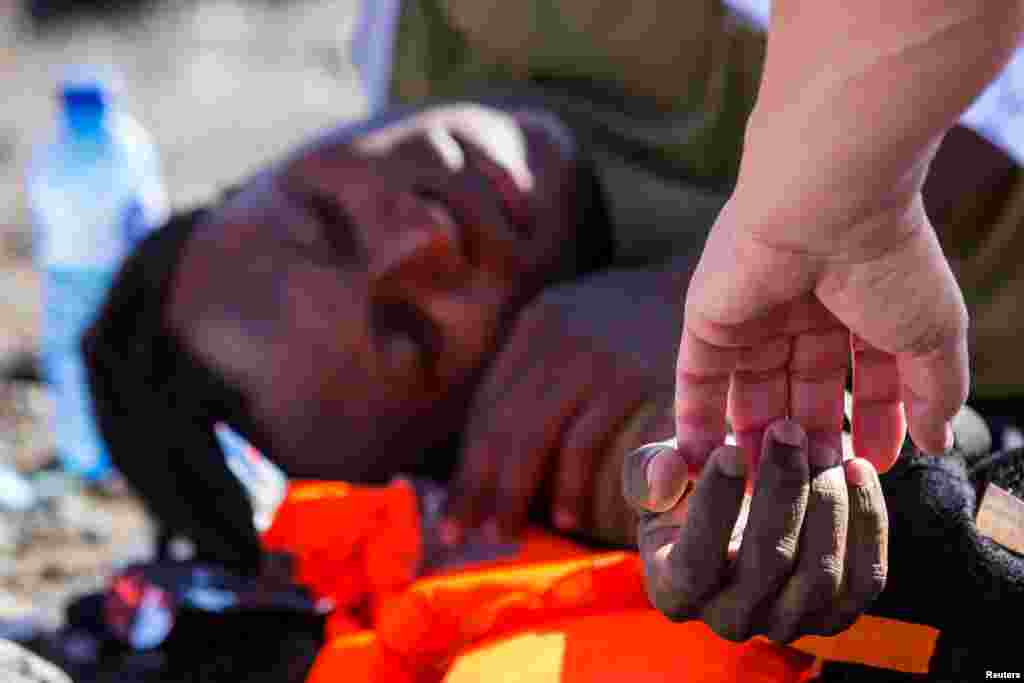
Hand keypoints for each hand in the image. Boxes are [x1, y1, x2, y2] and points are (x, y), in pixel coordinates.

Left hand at [443, 269, 679, 542]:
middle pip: (498, 423)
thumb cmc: (649, 321)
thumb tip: (501, 447)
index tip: (453, 508)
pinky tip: (566, 519)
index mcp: (537, 323)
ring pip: (528, 435)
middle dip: (475, 486)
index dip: (466, 463)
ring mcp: (591, 354)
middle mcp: (554, 334)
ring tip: (503, 532)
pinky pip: (582, 442)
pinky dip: (569, 485)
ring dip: (512, 492)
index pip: (486, 404)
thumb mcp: (588, 325)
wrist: (721, 286)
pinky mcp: (630, 375)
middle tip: (461, 534)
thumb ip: (548, 370)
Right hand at [623, 419, 887, 642]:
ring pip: (819, 575)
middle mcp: (730, 619)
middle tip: (788, 431)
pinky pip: (864, 578)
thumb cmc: (688, 481)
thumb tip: (667, 477)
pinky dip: (867, 522)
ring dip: (828, 503)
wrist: (736, 499)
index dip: (714, 506)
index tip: (728, 449)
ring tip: (824, 446)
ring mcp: (787, 621)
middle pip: (767, 564)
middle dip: (782, 491)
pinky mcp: (837, 612)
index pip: (695, 561)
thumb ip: (648, 470)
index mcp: (674, 589)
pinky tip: (858, 469)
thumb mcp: (654, 468)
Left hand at [675, 193, 967, 475]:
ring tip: (767, 494)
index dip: (874, 424)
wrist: (827, 205)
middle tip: (816, 491)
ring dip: (758, 443)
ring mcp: (753, 316)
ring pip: (752, 392)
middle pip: (803, 391)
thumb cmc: (890, 262)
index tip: (876, 468)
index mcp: (859, 305)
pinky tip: (706, 467)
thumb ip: (933, 390)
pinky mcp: (708, 320)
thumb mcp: (930, 334)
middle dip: (812, 441)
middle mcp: (803, 310)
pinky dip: (700, 423)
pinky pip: (699, 381)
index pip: (865, 378)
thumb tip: (939, 440)